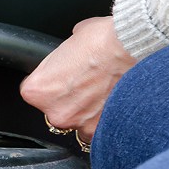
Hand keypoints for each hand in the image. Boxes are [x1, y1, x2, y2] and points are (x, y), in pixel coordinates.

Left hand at [20, 17, 136, 142]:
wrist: (134, 50)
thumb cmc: (104, 40)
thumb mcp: (72, 38)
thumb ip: (65, 54)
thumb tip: (72, 53)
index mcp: (38, 90)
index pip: (34, 92)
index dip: (49, 82)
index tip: (61, 77)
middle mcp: (56, 112)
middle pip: (55, 110)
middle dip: (68, 99)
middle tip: (86, 83)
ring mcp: (80, 125)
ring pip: (77, 122)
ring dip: (87, 112)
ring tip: (103, 93)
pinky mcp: (103, 131)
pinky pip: (99, 131)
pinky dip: (105, 120)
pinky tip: (114, 104)